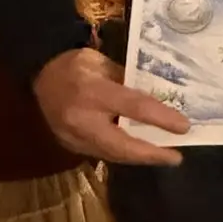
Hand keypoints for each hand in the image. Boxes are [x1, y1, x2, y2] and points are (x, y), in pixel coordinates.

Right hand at [33, 45, 188, 165]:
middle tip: (175, 157)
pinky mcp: (70, 145)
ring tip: (163, 157)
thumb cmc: (74, 64)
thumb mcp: (103, 63)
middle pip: (122, 145)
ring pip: (111, 155)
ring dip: (139, 158)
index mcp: (92, 92)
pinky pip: (101, 154)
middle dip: (151, 154)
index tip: (184, 127)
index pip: (134, 108)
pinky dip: (122, 154)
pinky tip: (139, 153)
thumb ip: (128, 81)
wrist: (38, 74)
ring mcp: (72, 136)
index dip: (161, 119)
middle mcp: (82, 119)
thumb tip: (157, 98)